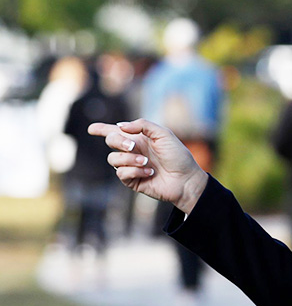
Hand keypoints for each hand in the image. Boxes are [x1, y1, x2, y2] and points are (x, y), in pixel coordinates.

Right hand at [87, 119, 208, 213]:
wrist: (185, 178)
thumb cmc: (177, 156)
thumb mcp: (164, 134)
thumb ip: (143, 125)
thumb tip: (120, 126)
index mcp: (139, 138)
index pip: (115, 132)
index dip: (101, 129)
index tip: (91, 129)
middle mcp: (132, 151)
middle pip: (111, 141)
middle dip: (118, 141)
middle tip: (132, 145)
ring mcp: (131, 166)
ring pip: (113, 159)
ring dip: (129, 159)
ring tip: (146, 162)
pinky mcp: (132, 180)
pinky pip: (121, 173)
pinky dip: (135, 171)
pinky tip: (149, 173)